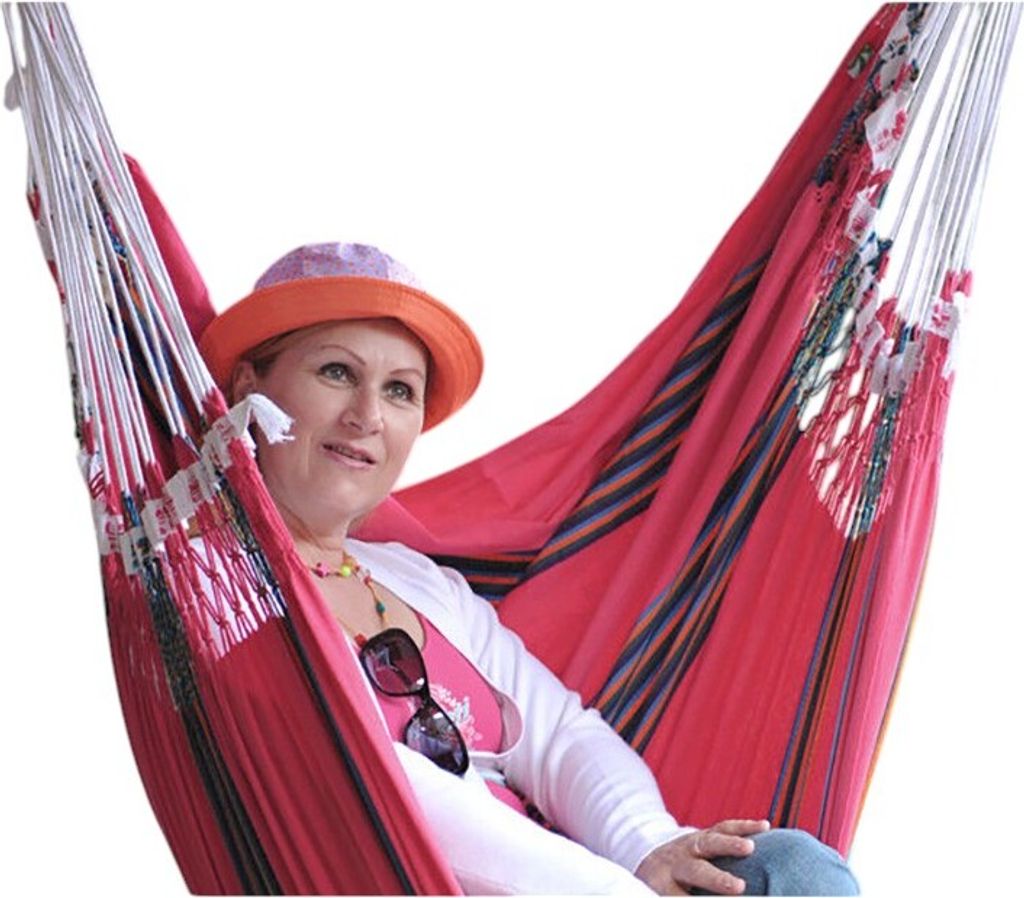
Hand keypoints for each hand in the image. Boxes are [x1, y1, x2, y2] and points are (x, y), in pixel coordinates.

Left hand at [635, 818, 770, 894]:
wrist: (653, 861)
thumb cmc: (669, 891)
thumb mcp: (670, 896)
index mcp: (665, 886)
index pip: (679, 897)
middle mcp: (678, 864)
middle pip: (695, 871)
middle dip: (717, 878)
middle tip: (739, 887)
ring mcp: (691, 845)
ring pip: (709, 842)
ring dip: (730, 844)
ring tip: (750, 847)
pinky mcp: (704, 834)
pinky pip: (723, 827)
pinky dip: (743, 826)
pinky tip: (764, 826)